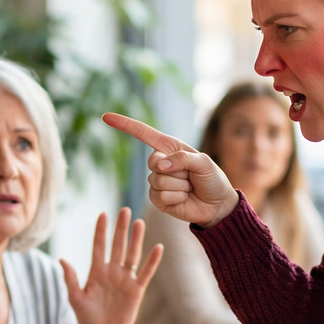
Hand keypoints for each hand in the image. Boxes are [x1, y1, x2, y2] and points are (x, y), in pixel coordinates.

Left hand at [60, 208, 162, 323]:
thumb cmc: (88, 320)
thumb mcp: (76, 299)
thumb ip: (70, 279)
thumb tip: (61, 259)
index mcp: (96, 272)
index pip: (99, 247)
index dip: (101, 231)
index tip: (103, 214)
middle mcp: (112, 272)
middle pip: (117, 246)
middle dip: (120, 229)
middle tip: (124, 210)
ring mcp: (125, 280)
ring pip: (132, 255)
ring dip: (135, 239)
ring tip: (139, 222)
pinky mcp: (137, 290)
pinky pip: (145, 273)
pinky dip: (152, 261)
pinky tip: (157, 247)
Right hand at [103, 113, 238, 227]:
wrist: (217, 205)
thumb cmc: (212, 179)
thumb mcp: (204, 162)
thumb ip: (183, 159)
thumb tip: (159, 166)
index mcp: (170, 147)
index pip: (143, 133)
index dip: (125, 125)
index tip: (106, 117)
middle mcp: (160, 163)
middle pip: (153, 162)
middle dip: (175, 170)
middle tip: (190, 176)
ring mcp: (157, 182)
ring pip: (158, 181)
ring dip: (179, 186)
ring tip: (189, 188)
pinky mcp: (157, 199)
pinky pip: (160, 196)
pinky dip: (177, 198)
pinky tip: (184, 198)